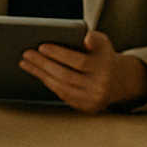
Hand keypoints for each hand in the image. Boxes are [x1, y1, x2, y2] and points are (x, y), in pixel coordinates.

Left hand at [20, 30, 146, 113]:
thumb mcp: (104, 44)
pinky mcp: (85, 107)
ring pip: (61, 87)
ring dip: (40, 74)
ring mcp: (92, 99)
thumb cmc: (103, 57)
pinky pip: (62, 94)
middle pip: (66, 76)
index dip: (59, 54)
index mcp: (105, 68)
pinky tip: (36, 72)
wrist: (120, 81)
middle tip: (27, 53)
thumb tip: (86, 38)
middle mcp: (100, 86)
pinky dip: (47, 82)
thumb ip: (95, 38)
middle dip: (43, 64)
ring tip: (26, 62)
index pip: (80, 62)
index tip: (41, 46)